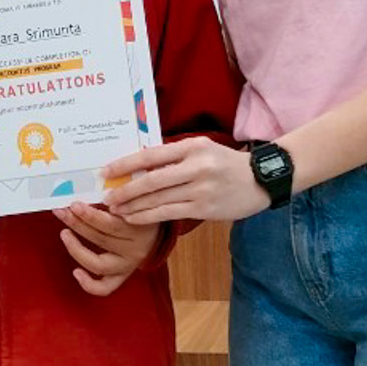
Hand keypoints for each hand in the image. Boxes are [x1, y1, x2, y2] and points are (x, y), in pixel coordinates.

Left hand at [54, 203, 160, 296]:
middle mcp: (134, 251)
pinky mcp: (123, 276)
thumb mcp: (134, 200)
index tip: (73, 205)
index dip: (89, 216)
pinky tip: (75, 272)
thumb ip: (116, 198)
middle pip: (101, 240)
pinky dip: (89, 284)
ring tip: (64, 233)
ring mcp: (128, 266)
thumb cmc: (142, 210)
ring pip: (98, 264)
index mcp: (140, 230)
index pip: (110, 224)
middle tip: (62, 212)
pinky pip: (105, 288)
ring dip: (76, 249)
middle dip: (77, 224)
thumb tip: (85, 195)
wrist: (158, 231)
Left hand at [102, 138, 265, 224]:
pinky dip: (148, 216)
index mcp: (192, 147)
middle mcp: (196, 166)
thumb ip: (175, 155)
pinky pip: (169, 213)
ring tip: (115, 210)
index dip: (125, 164)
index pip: (150, 155)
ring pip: (158, 199)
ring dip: (132, 207)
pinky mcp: (205, 208)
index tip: (106, 172)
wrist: (261, 180)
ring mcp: (200, 189)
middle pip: (151, 180)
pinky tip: (134, 218)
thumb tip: (139, 165)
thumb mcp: (203, 149)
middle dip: (125, 191)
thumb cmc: (226, 164)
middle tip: (106, 197)